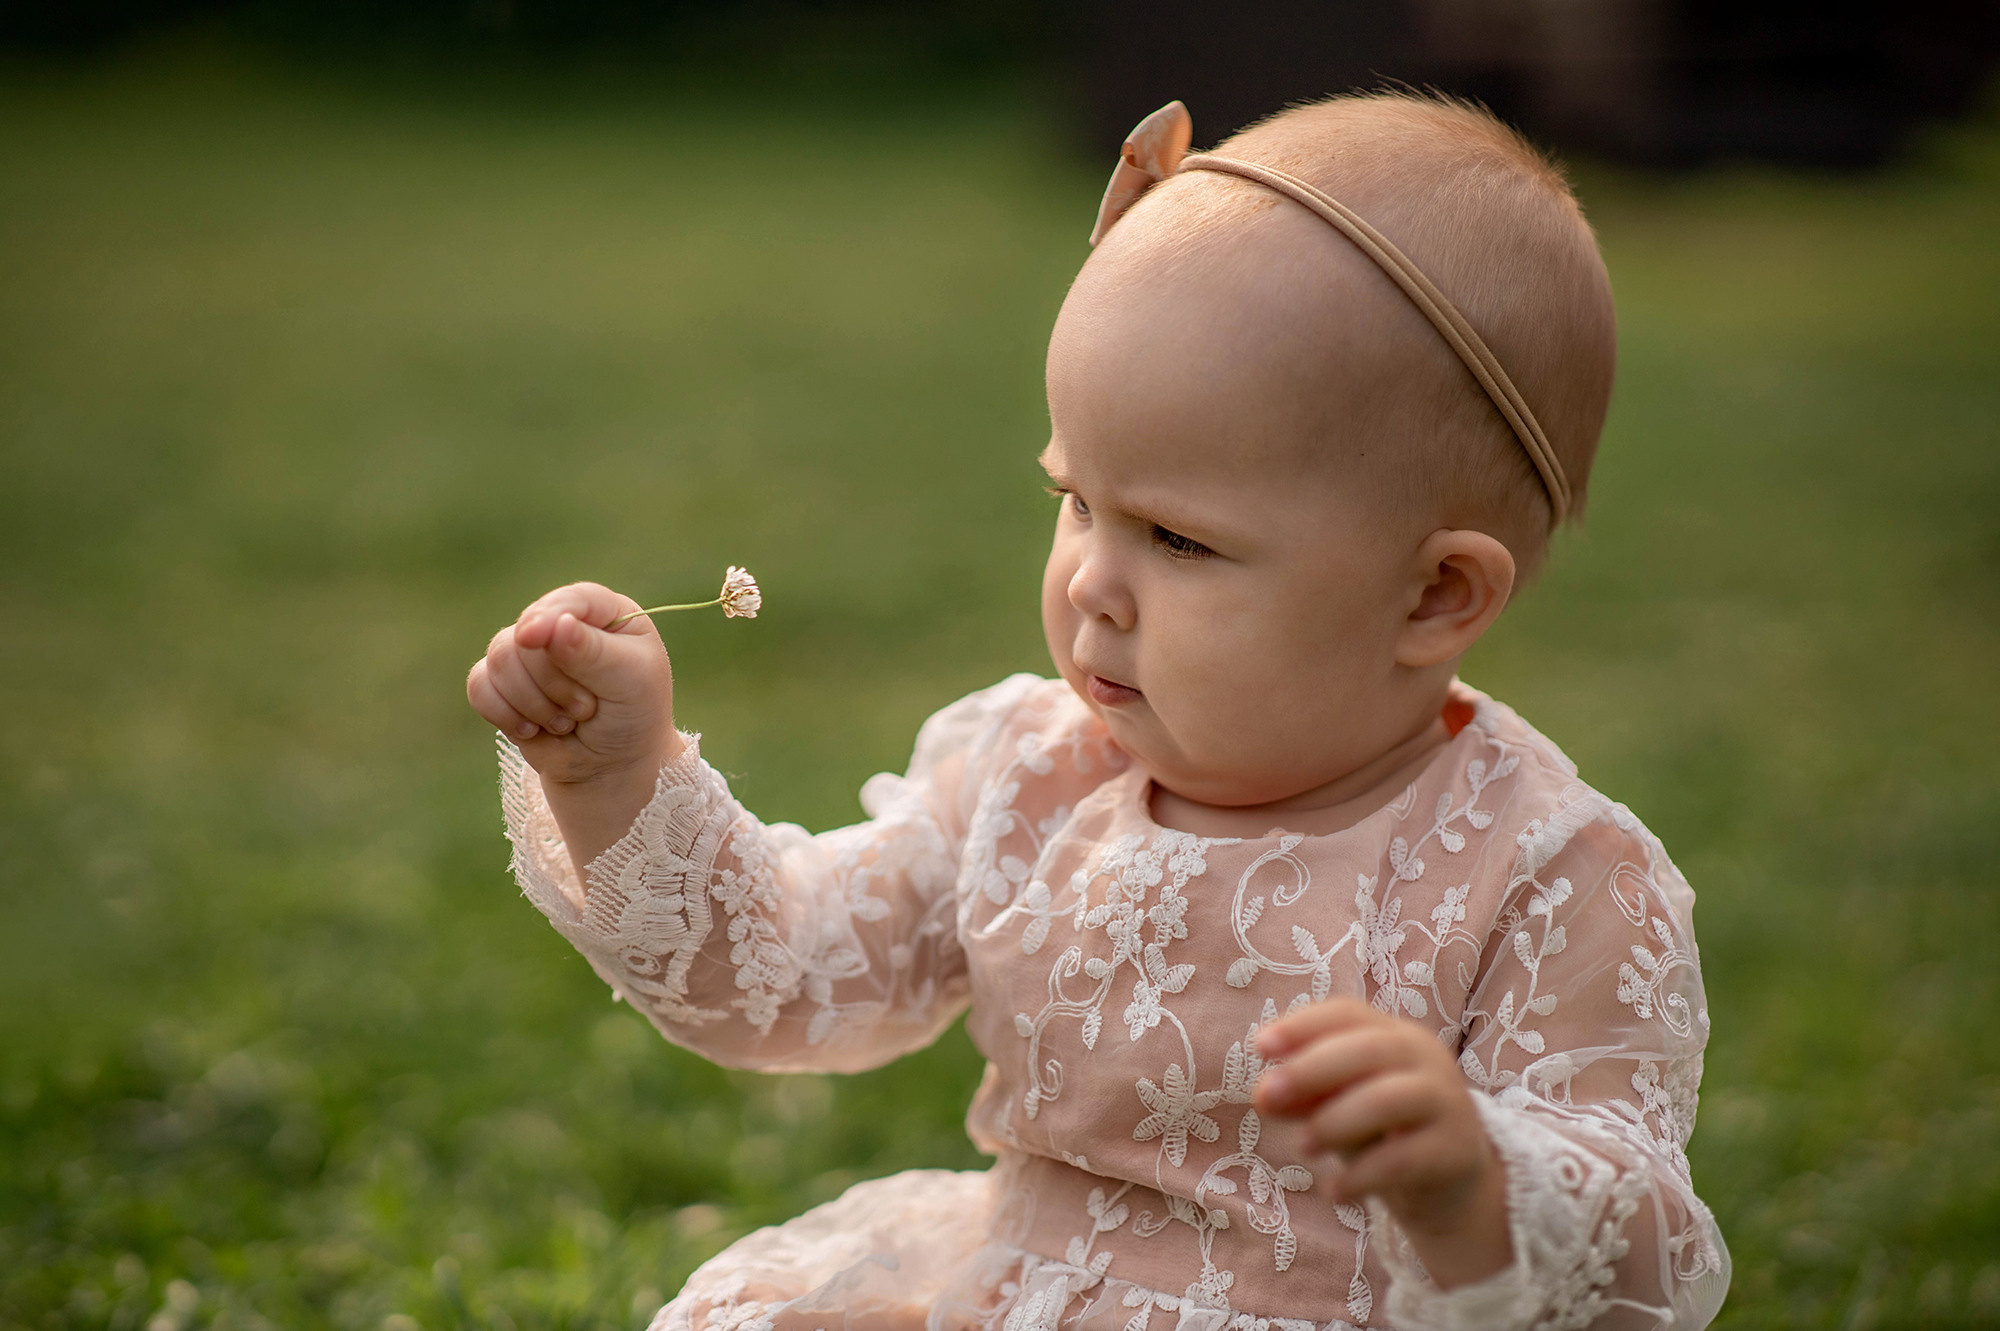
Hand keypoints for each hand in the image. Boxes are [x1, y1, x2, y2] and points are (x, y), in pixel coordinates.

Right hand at [467, 581, 682, 785]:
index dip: (548, 617)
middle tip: (586, 710)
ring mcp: (530, 653)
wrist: (612, 766)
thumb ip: (593, 652)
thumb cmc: (633, 716)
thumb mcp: (630, 681)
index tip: (533, 637)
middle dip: (553, 684)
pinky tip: (531, 729)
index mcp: (605, 613)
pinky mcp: (504, 683)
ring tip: (566, 723)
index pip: (570, 601)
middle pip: (526, 636)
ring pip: (499, 659)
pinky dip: (502, 713)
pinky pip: (479, 685)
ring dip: (532, 703)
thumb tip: (558, 624)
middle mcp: (563, 624)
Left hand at [1254, 997, 1510, 1286]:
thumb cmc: (1385, 1131)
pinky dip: (1362, 1176)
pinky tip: (1333, 1192)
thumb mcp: (1339, 1107)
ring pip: (1386, 1100)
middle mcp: (1424, 1057)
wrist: (1452, 1184)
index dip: (1302, 1025)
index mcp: (1393, 1034)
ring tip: (1301, 1146)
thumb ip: (1306, 1096)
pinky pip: (1404, 1157)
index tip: (1260, 1046)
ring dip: (1334, 1121)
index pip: (1347, 1013)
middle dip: (1309, 1070)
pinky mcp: (1455, 1150)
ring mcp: (1446, 1101)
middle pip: (1367, 1049)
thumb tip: (1262, 1095)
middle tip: (1264, 1097)